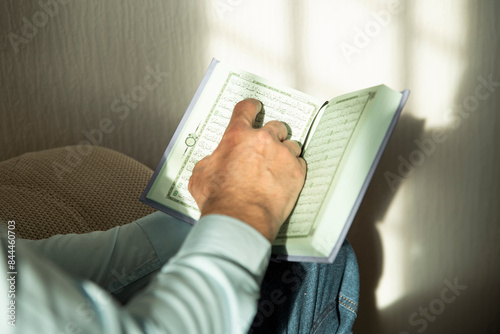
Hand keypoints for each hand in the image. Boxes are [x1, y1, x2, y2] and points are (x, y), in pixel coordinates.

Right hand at [188, 98, 306, 241]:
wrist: (241, 219)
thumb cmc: (220, 199)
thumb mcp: (201, 175)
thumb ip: (211, 161)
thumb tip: (214, 162)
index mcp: (237, 136)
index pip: (246, 109)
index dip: (251, 106)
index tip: (256, 107)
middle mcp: (262, 140)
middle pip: (275, 126)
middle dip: (272, 134)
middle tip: (267, 146)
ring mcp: (282, 155)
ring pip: (291, 144)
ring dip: (285, 152)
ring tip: (278, 166)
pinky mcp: (296, 172)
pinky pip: (300, 163)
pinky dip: (294, 169)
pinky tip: (285, 178)